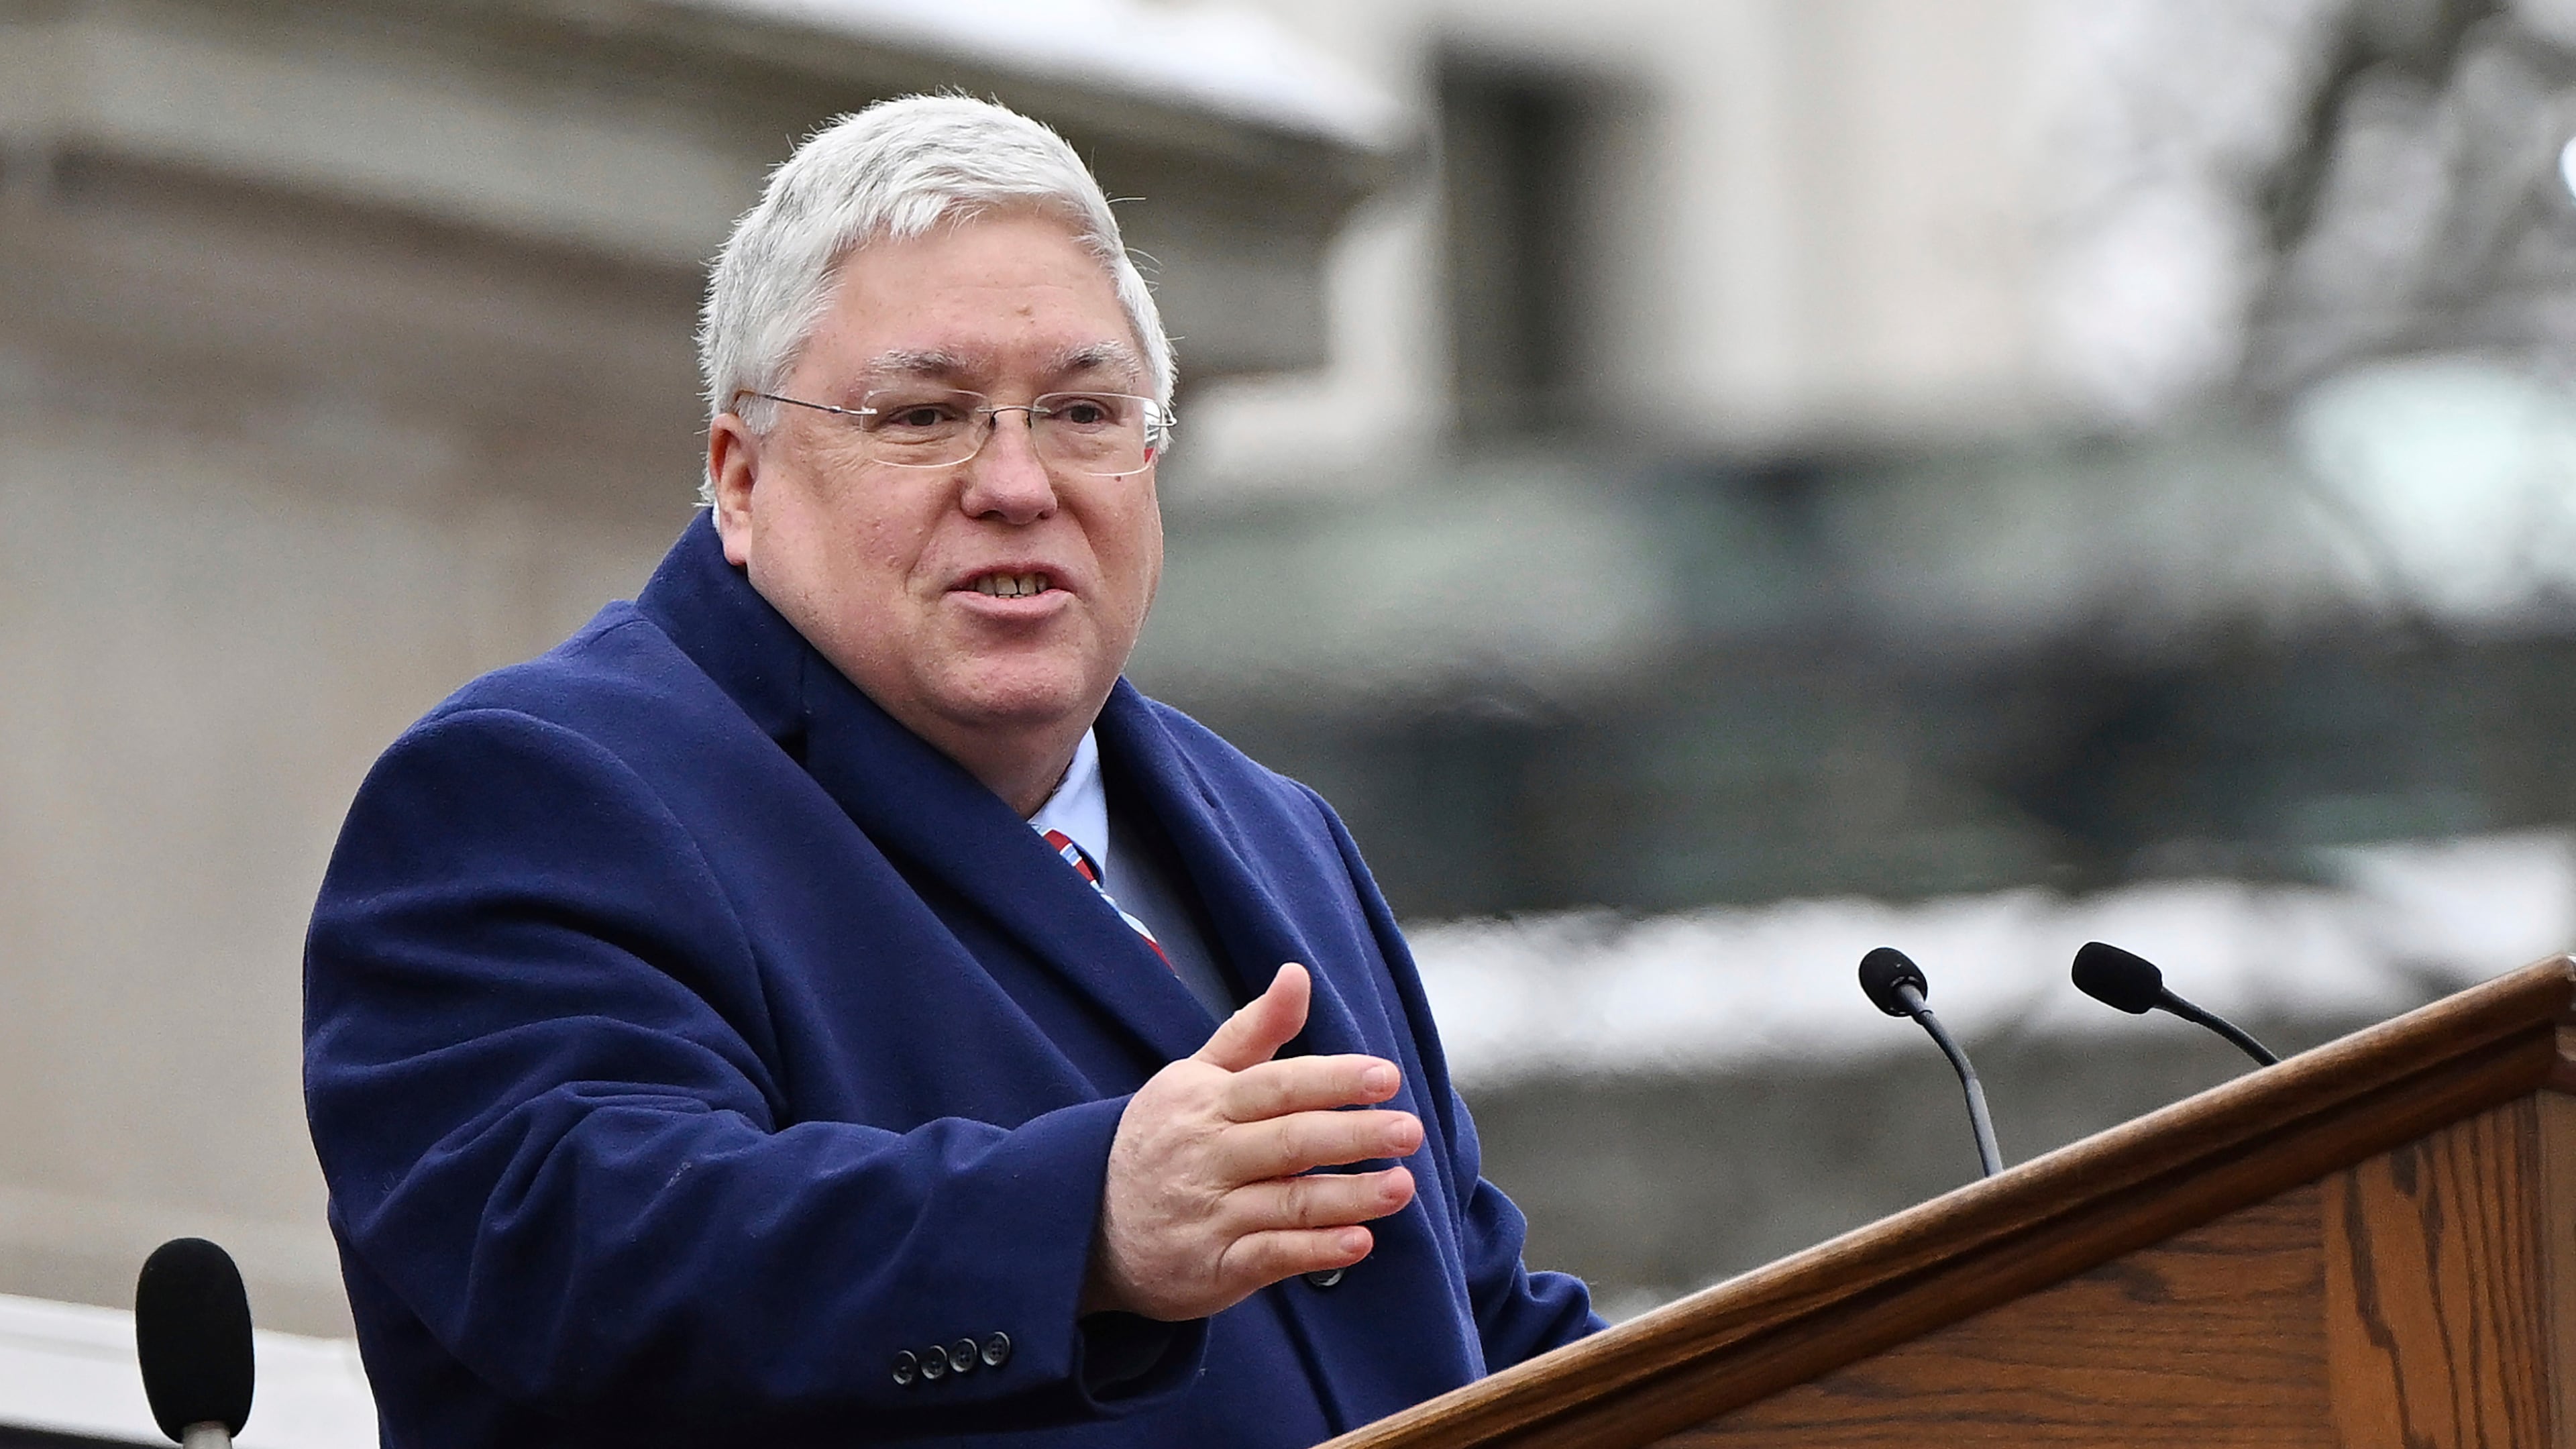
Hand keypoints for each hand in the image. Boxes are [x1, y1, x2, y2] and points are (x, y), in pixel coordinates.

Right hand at [1083, 963, 1422, 1320]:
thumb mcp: (1195, 1076)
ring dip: (1349, 1196)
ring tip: (1402, 1186)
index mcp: (1207, 1102)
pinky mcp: (1214, 1266)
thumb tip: (1297, 974)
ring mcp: (1210, 1214)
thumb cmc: (1162, 1140)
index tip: (1386, 1077)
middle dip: (1354, 1135)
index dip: (1332, 1080)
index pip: (1277, 1085)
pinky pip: (1271, 1256)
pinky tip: (1359, 1241)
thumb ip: (1253, 1030)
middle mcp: (1208, 1156)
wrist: (1090, 1225)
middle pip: (1290, 1141)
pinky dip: (1316, 1250)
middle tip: (1409, 1130)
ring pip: (1288, 1201)